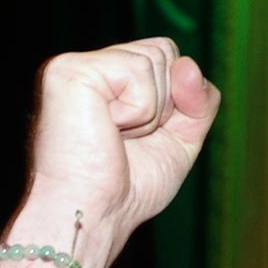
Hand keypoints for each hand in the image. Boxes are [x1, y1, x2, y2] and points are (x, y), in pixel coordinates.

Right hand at [17, 38, 219, 267]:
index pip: (166, 56)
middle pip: (164, 50)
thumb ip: (198, 100)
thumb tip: (188, 63)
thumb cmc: (125, 192)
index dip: (173, 99)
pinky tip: (106, 129)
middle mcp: (87, 68)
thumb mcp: (179, 141)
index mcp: (106, 81)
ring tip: (113, 138)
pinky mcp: (69, 70)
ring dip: (149, 111)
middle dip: (164, 104)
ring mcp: (73, 65)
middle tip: (125, 140)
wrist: (94, 217)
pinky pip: (137, 68)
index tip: (139, 139)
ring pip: (154, 57)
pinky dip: (136, 110)